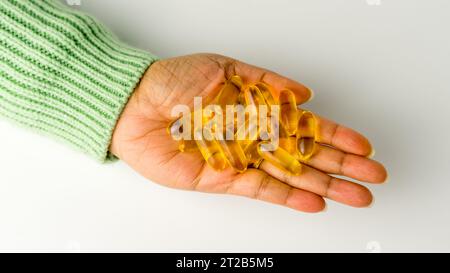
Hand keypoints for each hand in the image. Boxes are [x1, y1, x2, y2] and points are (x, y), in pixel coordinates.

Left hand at [110, 53, 386, 212]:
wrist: (136, 104)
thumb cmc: (174, 81)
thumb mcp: (225, 66)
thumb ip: (266, 81)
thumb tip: (304, 93)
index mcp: (257, 109)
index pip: (306, 125)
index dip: (336, 135)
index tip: (363, 145)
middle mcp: (254, 136)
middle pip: (307, 154)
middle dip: (343, 166)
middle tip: (374, 176)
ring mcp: (241, 159)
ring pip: (292, 175)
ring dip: (326, 186)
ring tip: (357, 196)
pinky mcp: (223, 178)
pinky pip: (262, 189)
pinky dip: (289, 196)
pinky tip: (315, 202)